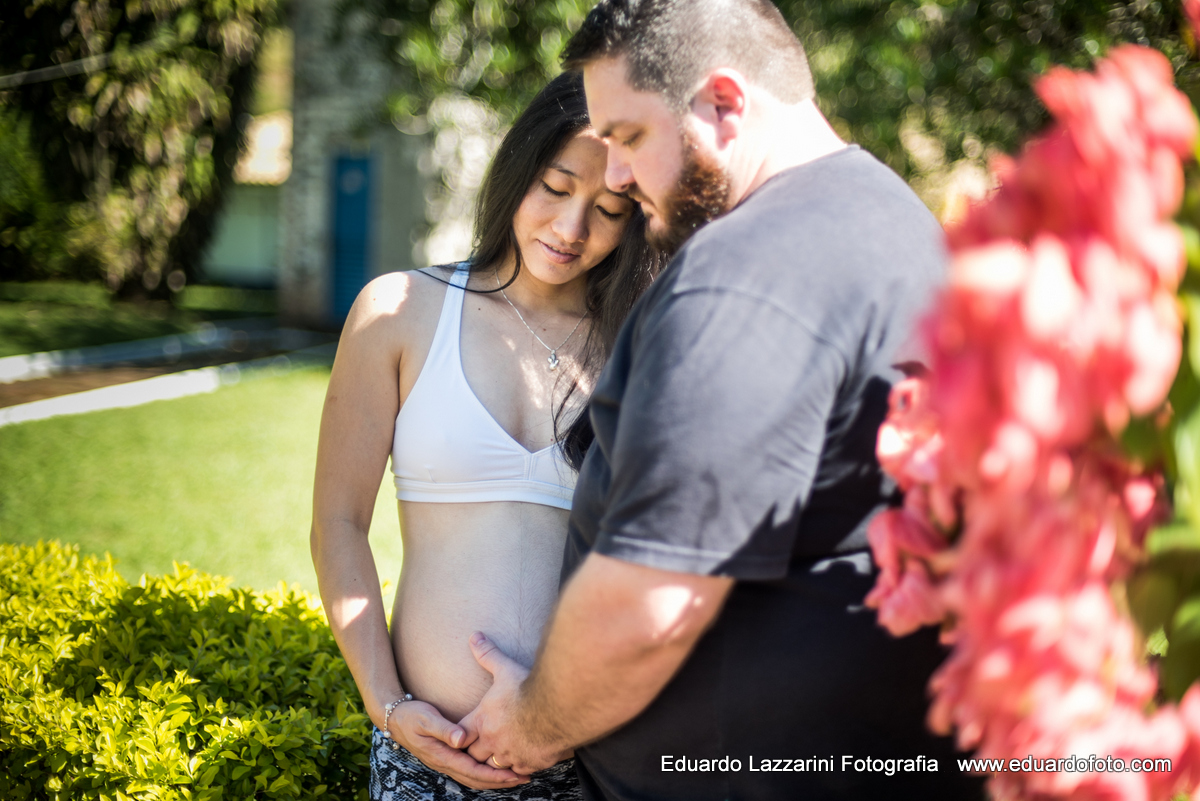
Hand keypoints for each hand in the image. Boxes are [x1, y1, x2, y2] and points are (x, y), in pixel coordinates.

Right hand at [386, 699, 526, 789]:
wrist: (395, 718)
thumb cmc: (412, 715)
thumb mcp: (426, 719)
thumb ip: (444, 729)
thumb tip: (461, 739)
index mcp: (442, 755)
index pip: (473, 770)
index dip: (494, 775)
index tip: (513, 774)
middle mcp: (445, 763)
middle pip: (477, 779)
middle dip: (501, 781)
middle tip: (524, 777)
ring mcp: (446, 762)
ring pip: (474, 777)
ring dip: (495, 779)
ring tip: (517, 775)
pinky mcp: (448, 757)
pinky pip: (470, 770)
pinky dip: (485, 773)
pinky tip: (498, 767)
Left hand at [458, 632, 567, 774]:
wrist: (556, 708)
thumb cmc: (528, 688)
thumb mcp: (505, 668)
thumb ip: (488, 654)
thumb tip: (474, 636)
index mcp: (482, 721)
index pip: (460, 735)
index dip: (461, 735)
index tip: (464, 734)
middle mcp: (492, 742)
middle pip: (474, 755)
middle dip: (478, 751)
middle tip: (484, 745)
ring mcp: (510, 755)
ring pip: (495, 766)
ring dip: (498, 759)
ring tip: (504, 752)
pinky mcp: (529, 763)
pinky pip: (518, 771)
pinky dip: (520, 765)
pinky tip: (526, 757)